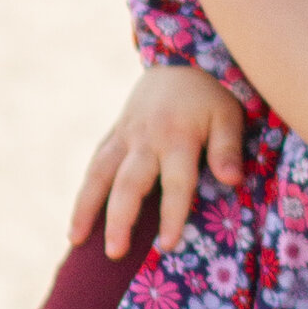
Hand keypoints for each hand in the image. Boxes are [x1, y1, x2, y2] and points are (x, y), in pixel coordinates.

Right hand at [68, 64, 248, 258]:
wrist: (181, 57)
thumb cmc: (212, 93)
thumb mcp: (229, 115)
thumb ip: (228, 148)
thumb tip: (232, 180)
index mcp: (178, 137)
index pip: (175, 184)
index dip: (172, 215)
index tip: (167, 246)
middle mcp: (146, 138)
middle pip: (129, 183)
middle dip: (119, 219)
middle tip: (114, 252)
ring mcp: (126, 135)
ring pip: (99, 173)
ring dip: (86, 207)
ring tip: (74, 240)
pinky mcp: (116, 132)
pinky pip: (96, 162)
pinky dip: (85, 190)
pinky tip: (78, 217)